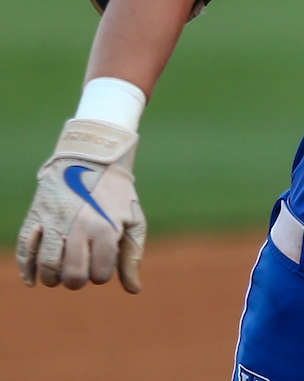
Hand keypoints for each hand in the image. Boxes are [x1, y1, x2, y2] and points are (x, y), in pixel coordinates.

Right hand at [16, 119, 145, 292]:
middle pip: (72, 276)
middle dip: (77, 280)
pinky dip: (27, 269)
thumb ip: (132, 255)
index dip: (101, 274)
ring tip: (60, 272)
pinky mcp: (37, 215)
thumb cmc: (117, 192)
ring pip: (47, 268)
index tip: (102, 263)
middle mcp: (80, 227)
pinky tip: (33, 279)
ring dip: (53, 278)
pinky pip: (25, 249)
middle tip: (80, 271)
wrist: (93, 157)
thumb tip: (134, 290)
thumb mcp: (133, 220)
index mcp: (106, 228)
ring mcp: (56, 221)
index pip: (100, 274)